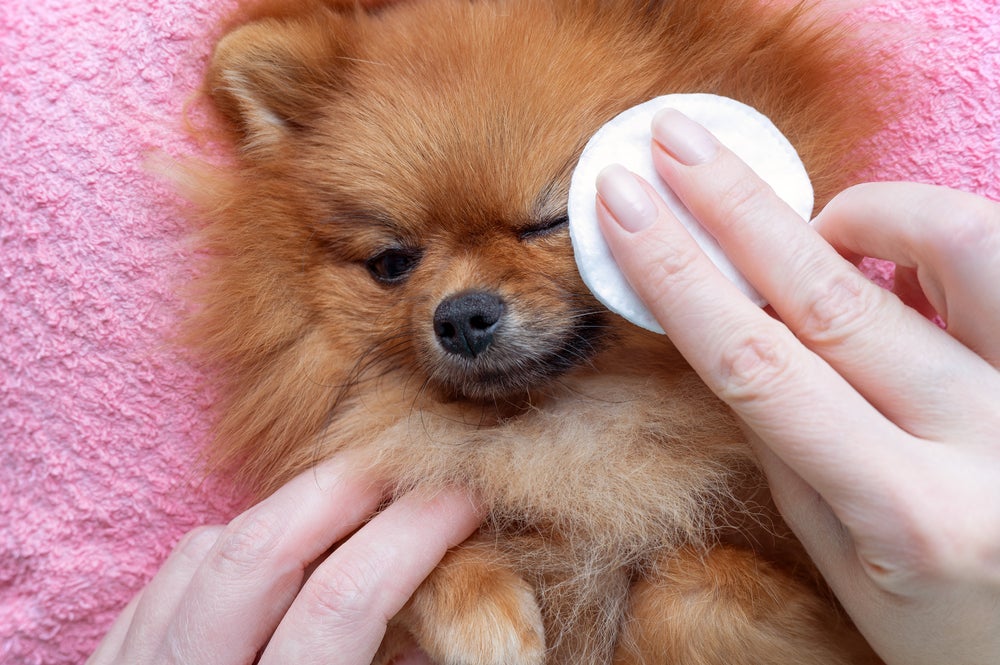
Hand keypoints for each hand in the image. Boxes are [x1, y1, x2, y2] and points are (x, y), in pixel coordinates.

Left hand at [87, 454, 480, 664]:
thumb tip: (448, 613)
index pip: (336, 607)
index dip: (409, 539)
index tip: (461, 502)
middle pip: (254, 555)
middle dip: (342, 492)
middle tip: (406, 471)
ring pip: (206, 552)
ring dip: (288, 510)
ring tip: (354, 502)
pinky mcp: (109, 662)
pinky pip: (173, 572)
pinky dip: (236, 540)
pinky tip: (280, 546)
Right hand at [594, 109, 999, 664]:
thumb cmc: (958, 634)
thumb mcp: (853, 575)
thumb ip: (796, 463)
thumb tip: (741, 348)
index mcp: (907, 513)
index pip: (757, 366)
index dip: (678, 275)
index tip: (623, 209)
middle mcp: (989, 442)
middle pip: (831, 296)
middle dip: (735, 209)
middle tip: (673, 143)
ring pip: (956, 248)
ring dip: (858, 214)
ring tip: (814, 224)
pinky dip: (934, 237)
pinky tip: (894, 258)